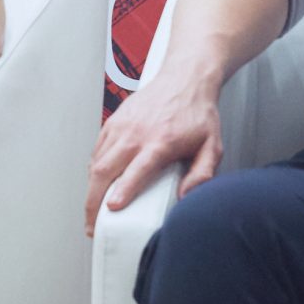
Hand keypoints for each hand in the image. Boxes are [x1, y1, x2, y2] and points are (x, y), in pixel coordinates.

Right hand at [82, 73, 225, 234]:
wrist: (184, 79)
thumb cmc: (197, 113)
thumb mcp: (212, 145)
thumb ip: (202, 174)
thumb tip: (187, 197)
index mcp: (160, 142)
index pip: (136, 170)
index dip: (122, 191)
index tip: (112, 208)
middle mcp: (136, 134)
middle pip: (104, 170)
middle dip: (94, 201)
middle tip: (93, 224)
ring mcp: (121, 127)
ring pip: (96, 162)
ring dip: (91, 189)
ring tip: (92, 209)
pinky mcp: (114, 121)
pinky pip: (96, 150)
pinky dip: (93, 170)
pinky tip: (97, 183)